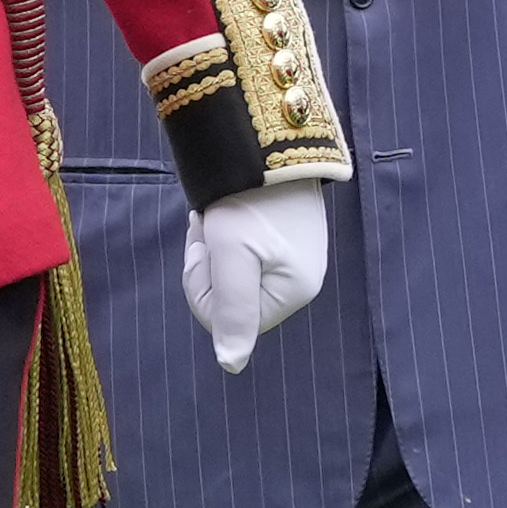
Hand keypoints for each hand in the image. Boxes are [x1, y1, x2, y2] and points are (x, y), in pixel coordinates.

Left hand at [180, 181, 329, 373]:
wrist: (269, 143)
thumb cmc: (250, 200)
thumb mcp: (232, 255)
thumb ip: (232, 312)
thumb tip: (231, 364)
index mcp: (294, 292)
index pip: (228, 320)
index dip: (204, 286)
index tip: (206, 245)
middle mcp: (301, 281)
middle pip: (231, 299)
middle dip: (209, 266)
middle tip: (207, 227)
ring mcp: (297, 259)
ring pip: (234, 275)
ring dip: (214, 248)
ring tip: (216, 216)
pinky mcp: (289, 239)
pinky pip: (245, 255)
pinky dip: (227, 235)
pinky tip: (228, 212)